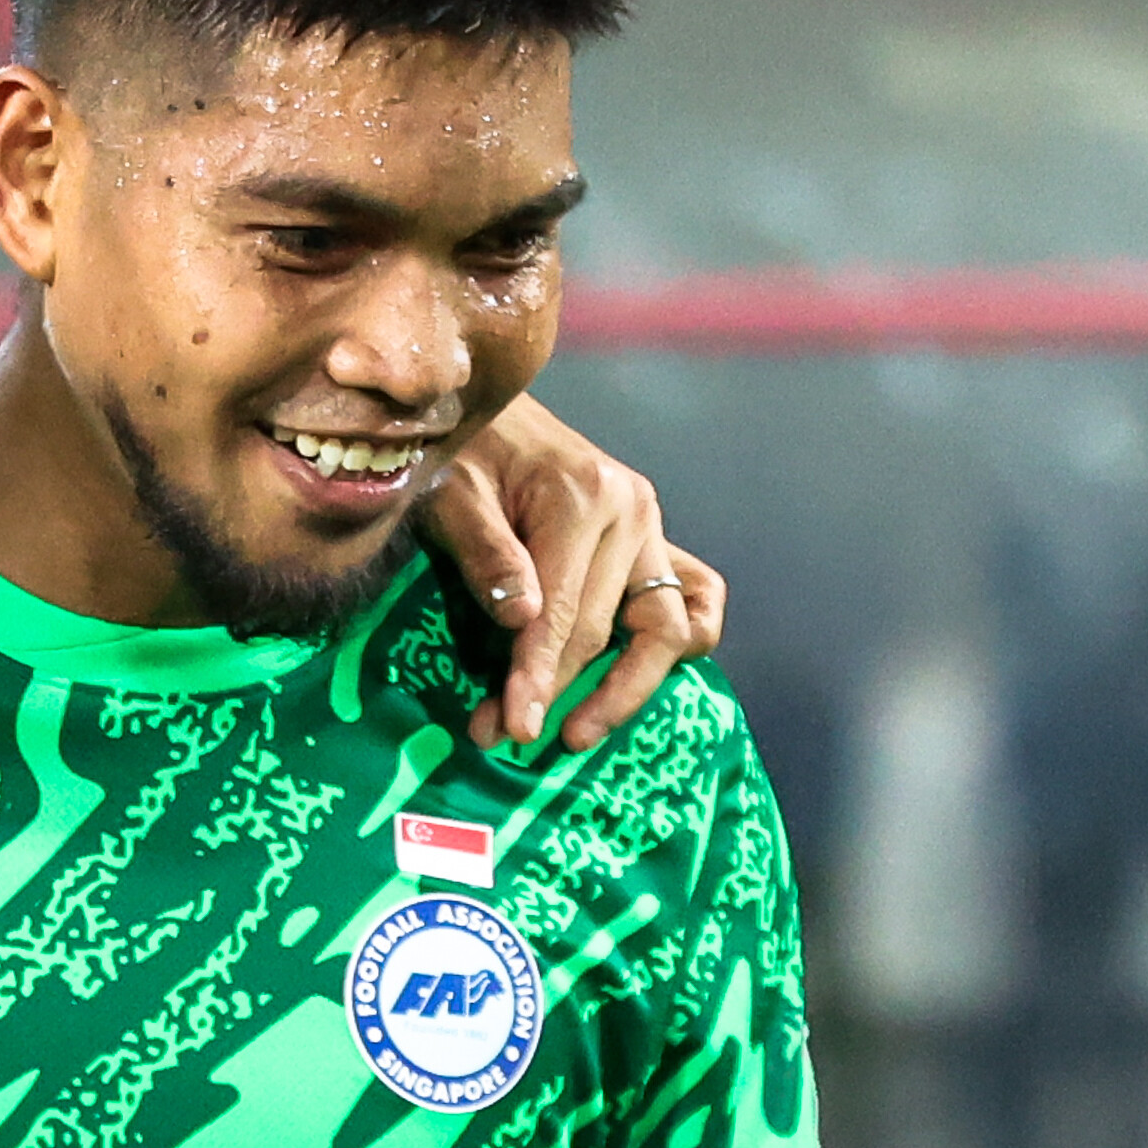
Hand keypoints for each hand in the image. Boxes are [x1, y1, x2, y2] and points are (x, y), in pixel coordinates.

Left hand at [422, 395, 726, 753]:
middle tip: (502, 736)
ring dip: (628, 690)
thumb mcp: (451, 496)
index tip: (513, 729)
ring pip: (667, 629)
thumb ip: (486, 555)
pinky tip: (634, 679)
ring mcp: (652, 529)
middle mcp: (632, 513)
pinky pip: (696, 599)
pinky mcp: (656, 542)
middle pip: (605, 631)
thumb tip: (523, 621)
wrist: (491, 412)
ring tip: (577, 733)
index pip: (564, 613)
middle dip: (556, 692)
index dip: (537, 677)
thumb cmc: (463, 453)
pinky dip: (678, 644)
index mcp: (583, 497)